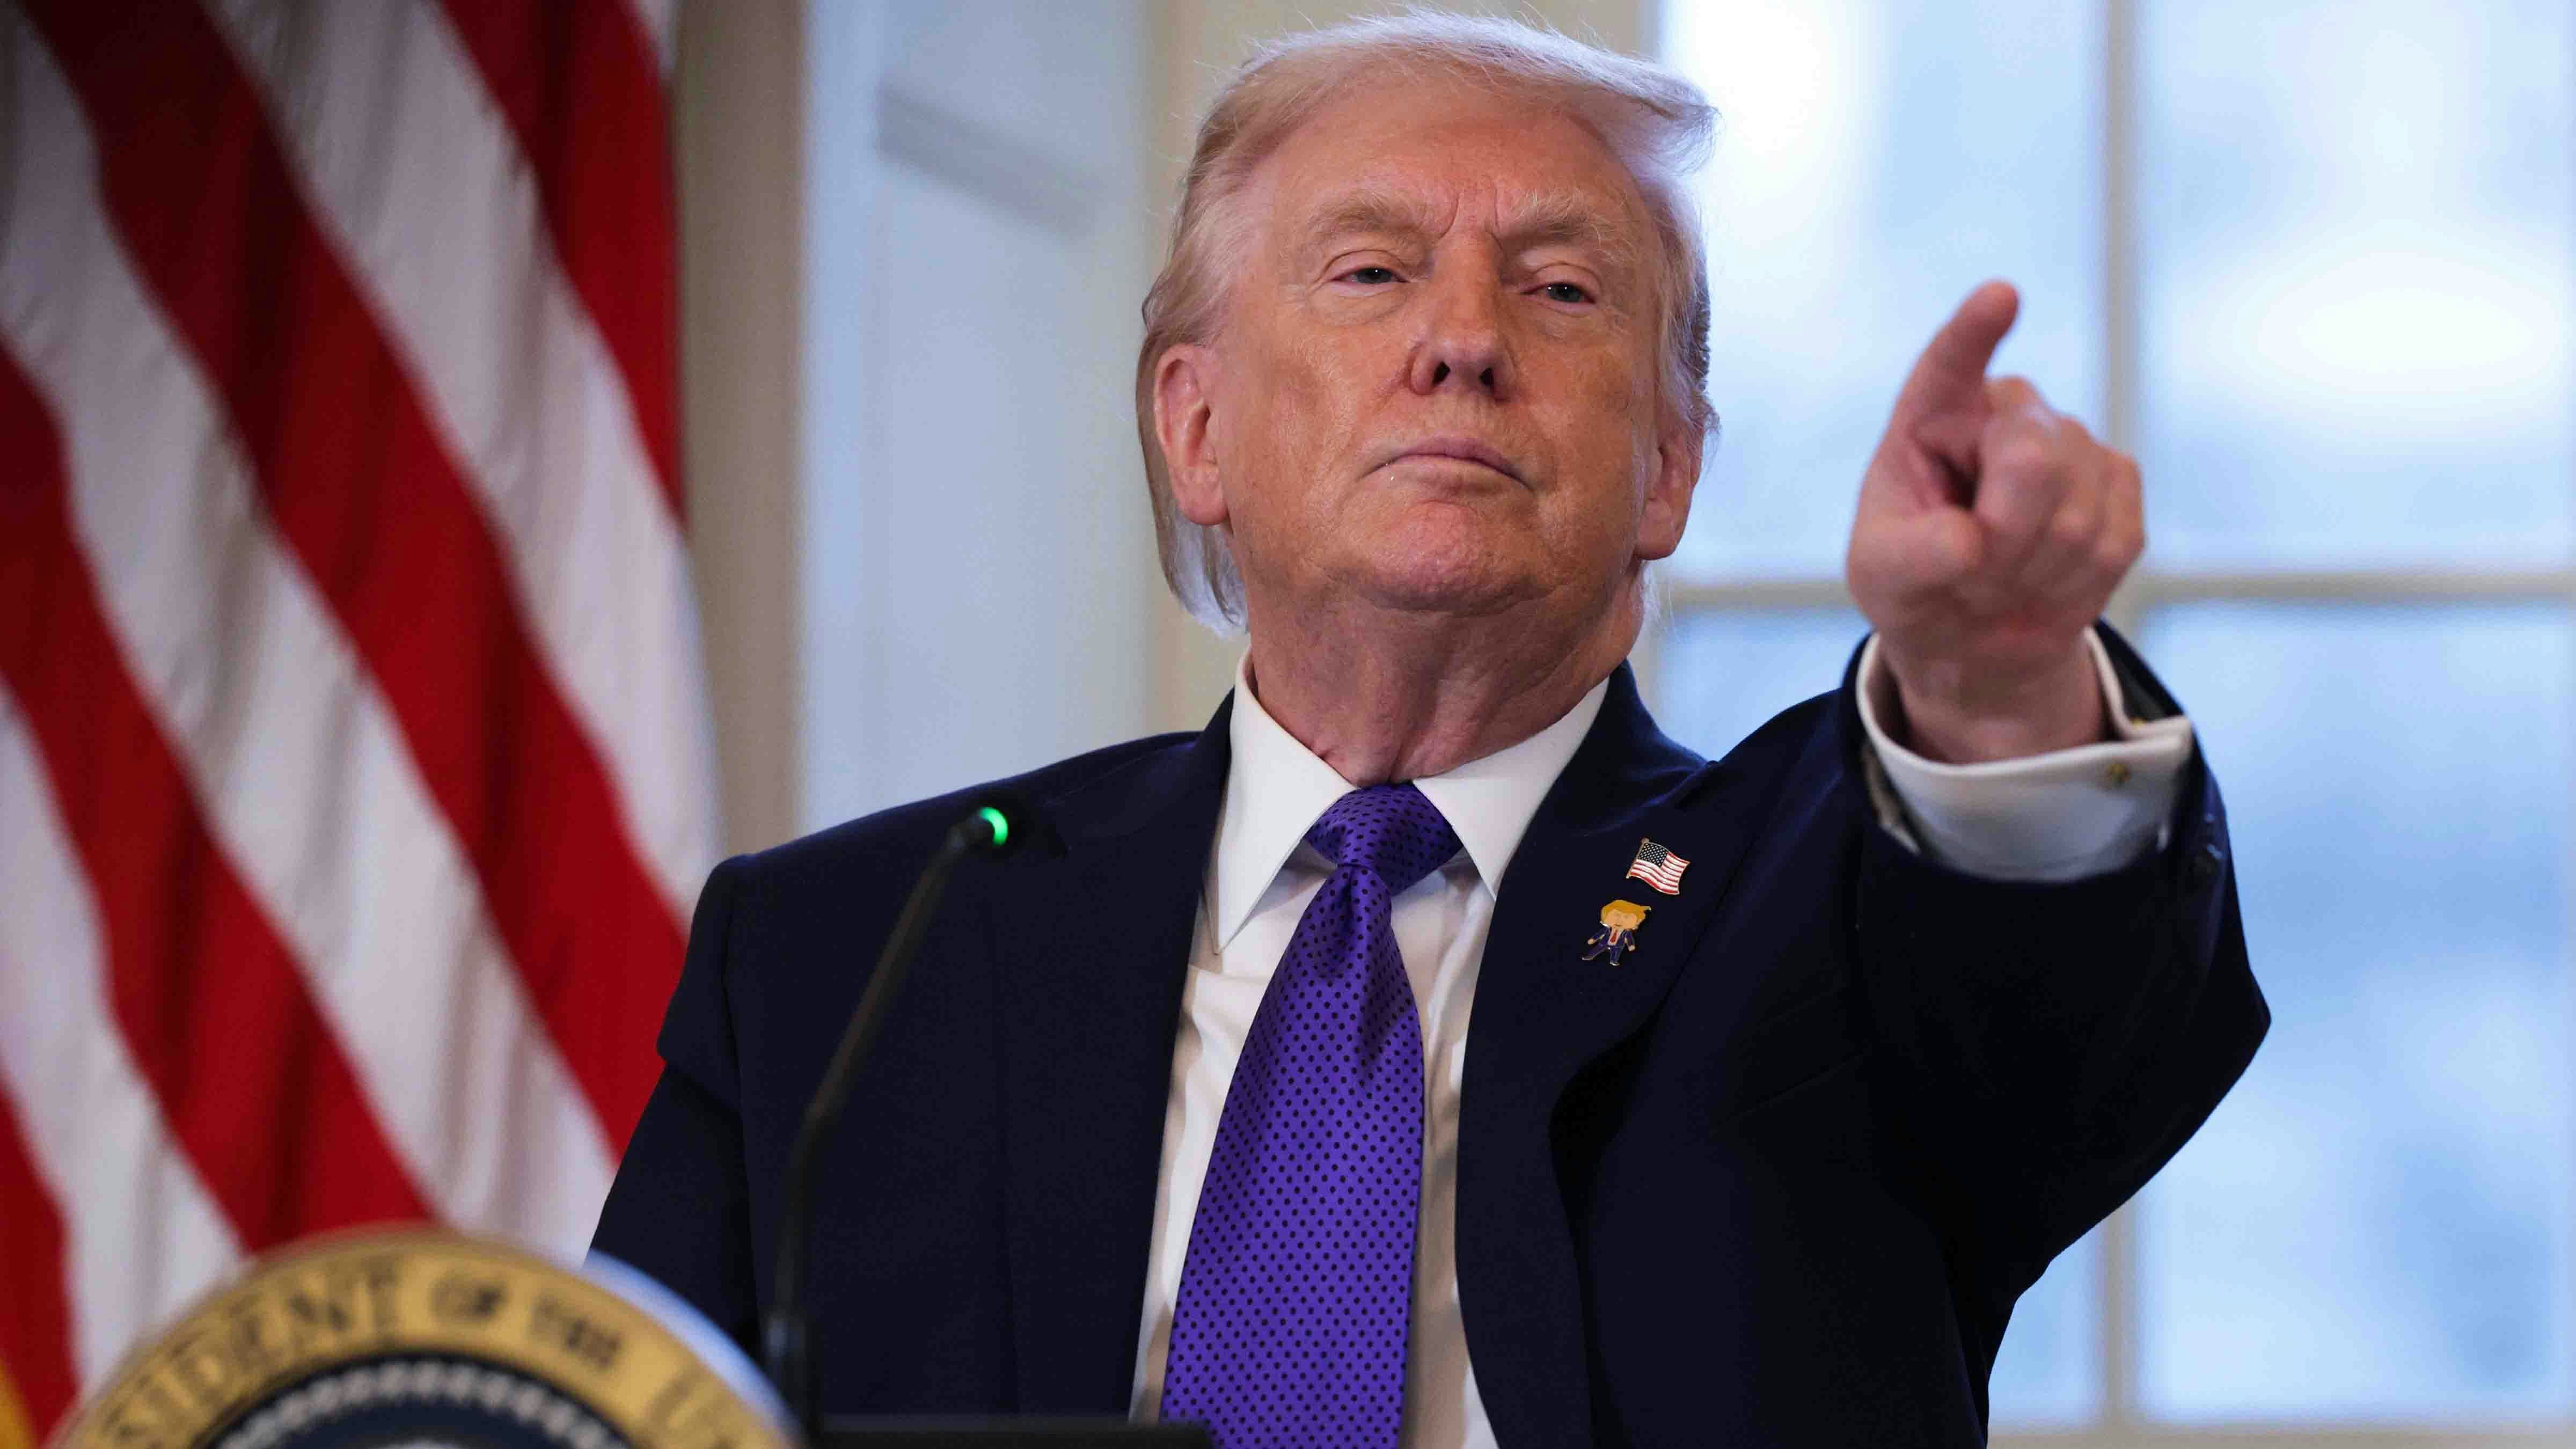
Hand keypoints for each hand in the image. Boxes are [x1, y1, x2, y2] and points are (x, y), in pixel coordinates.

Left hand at [1845, 281, 2141, 762]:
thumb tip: (1969, 542)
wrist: (1973, 631)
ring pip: (2076, 513)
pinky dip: (2074, 582)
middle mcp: (2008, 411)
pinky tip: (2045, 578)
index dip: (1975, 332)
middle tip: (1968, 573)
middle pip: (2033, 459)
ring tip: (1999, 579)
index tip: (1999, 297)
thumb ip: (1911, 556)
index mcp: (1934, 414)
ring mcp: (2073, 443)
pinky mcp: (2120, 484)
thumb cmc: (1914, 582)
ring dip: (2032, 570)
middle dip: (2003, 536)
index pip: (1951, 364)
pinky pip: (2114, 540)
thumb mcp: (1882, 575)